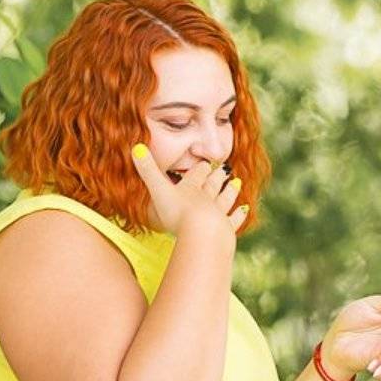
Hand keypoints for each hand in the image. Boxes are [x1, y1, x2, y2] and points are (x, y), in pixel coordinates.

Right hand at [130, 146, 244, 236]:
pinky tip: (245, 209)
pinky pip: (234, 219)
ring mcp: (219, 213)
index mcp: (191, 188)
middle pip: (213, 184)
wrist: (202, 234)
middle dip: (217, 176)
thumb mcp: (158, 190)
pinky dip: (239, 214)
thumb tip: (135, 146)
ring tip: (237, 182)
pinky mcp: (226, 229)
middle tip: (225, 168)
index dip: (200, 169)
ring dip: (231, 191)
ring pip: (226, 199)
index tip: (206, 162)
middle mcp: (207, 198)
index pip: (196, 175)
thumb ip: (147, 170)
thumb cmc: (177, 213)